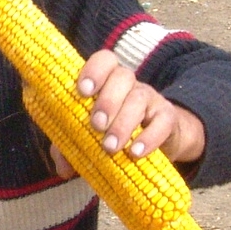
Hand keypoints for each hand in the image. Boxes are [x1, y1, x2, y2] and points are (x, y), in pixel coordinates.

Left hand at [46, 49, 205, 178]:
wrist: (153, 147)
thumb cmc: (111, 136)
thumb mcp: (87, 141)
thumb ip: (69, 149)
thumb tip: (63, 169)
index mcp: (107, 82)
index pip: (104, 60)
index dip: (94, 70)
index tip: (82, 92)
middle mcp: (130, 85)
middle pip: (122, 77)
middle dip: (107, 101)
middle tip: (96, 126)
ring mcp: (150, 99)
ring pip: (139, 99)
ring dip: (123, 123)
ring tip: (110, 147)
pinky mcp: (167, 118)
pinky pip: (162, 122)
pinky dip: (149, 137)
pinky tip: (135, 153)